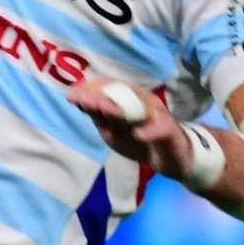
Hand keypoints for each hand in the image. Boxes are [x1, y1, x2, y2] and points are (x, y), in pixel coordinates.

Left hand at [67, 78, 193, 177]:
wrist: (172, 158)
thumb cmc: (139, 140)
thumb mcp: (113, 129)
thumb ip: (97, 115)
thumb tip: (74, 98)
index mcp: (129, 99)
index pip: (109, 86)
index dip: (90, 89)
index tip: (72, 97)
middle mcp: (143, 102)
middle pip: (123, 94)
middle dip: (102, 97)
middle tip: (83, 101)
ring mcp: (158, 115)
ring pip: (141, 109)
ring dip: (122, 110)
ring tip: (104, 111)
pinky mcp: (170, 131)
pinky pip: (161, 130)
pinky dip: (149, 133)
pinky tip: (139, 136)